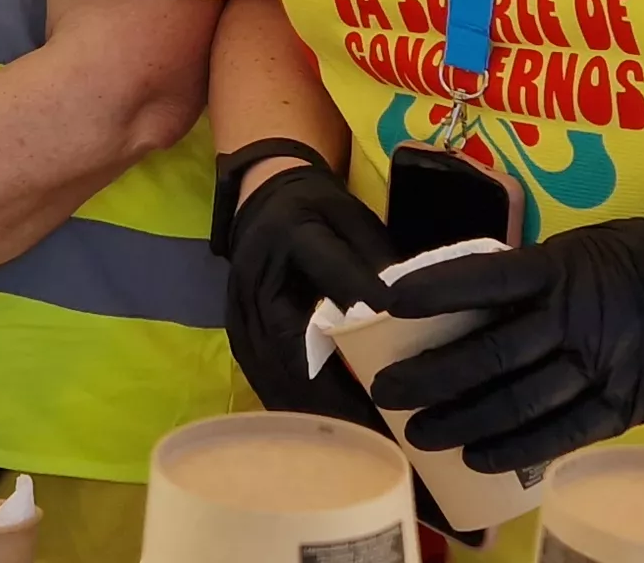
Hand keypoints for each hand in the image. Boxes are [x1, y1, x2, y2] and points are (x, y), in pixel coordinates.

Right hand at [224, 161, 400, 428]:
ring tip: (362, 444)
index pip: (330, 276)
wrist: (264, 199)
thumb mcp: (354, 219)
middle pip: (295, 354)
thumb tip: (402, 315)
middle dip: (340, 401)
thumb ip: (376, 262)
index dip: (361, 319)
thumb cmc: (319, 210)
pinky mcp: (240, 341)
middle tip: (386, 434)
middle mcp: (258, 285)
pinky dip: (300, 413)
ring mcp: (242, 318)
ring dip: (318, 417)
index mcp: (292, 238)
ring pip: (277, 380)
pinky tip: (331, 435)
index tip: (398, 359)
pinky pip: (268, 385)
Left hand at [366, 206, 643, 473]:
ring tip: (420, 433)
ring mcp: (602, 366)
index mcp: (562, 269)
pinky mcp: (624, 405)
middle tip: (386, 392)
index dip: (434, 292)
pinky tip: (478, 457)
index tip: (387, 305)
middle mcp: (577, 318)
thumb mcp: (584, 248)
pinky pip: (562, 433)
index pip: (485, 278)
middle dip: (430, 376)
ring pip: (518, 401)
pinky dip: (516, 449)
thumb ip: (532, 275)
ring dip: (463, 421)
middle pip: (489, 353)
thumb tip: (464, 300)